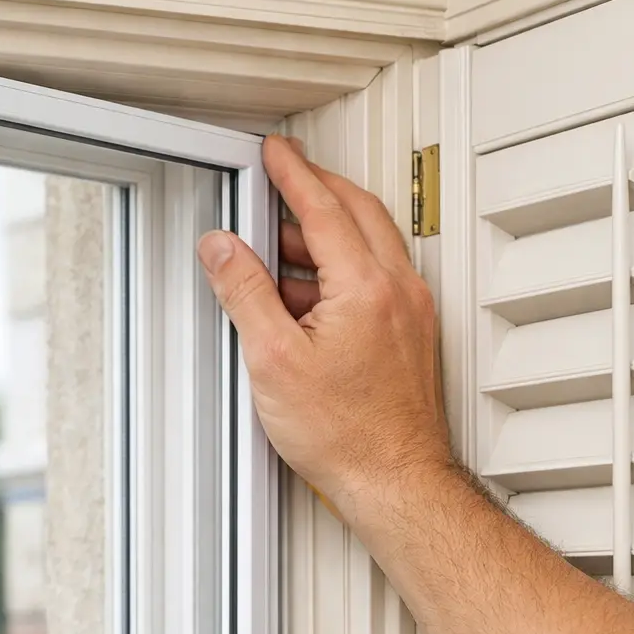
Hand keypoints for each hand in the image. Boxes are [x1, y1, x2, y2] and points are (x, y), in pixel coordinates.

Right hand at [198, 135, 450, 517]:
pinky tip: (305, 293)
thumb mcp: (274, 359)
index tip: (276, 153)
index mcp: (366, 288)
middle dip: (315, 189)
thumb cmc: (347, 434)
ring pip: (368, 243)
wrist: (394, 479)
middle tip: (281, 179)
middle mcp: (398, 291)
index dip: (293, 174)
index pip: (324, 208)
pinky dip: (339, 267)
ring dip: (325, 232)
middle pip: (356, 212)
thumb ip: (245, 293)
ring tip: (276, 247)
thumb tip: (223, 249)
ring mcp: (410, 312)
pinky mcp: (410, 334)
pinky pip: (375, 276)